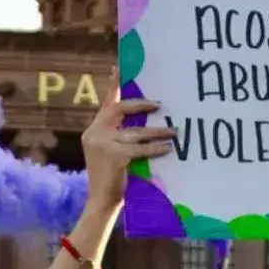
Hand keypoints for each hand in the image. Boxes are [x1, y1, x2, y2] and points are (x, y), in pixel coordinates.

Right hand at [81, 78, 172, 206]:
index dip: (114, 84)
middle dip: (141, 105)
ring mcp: (103, 144)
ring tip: (174, 130)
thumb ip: (120, 135)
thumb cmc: (112, 179)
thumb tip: (145, 119)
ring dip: (157, 131)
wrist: (101, 202)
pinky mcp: (114, 156)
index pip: (106, 103)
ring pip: (136, 131)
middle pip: (119, 109)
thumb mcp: (112, 153)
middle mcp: (94, 133)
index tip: (120, 66)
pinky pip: (140, 148)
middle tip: (160, 104)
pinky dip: (156, 148)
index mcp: (94, 130)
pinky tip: (168, 148)